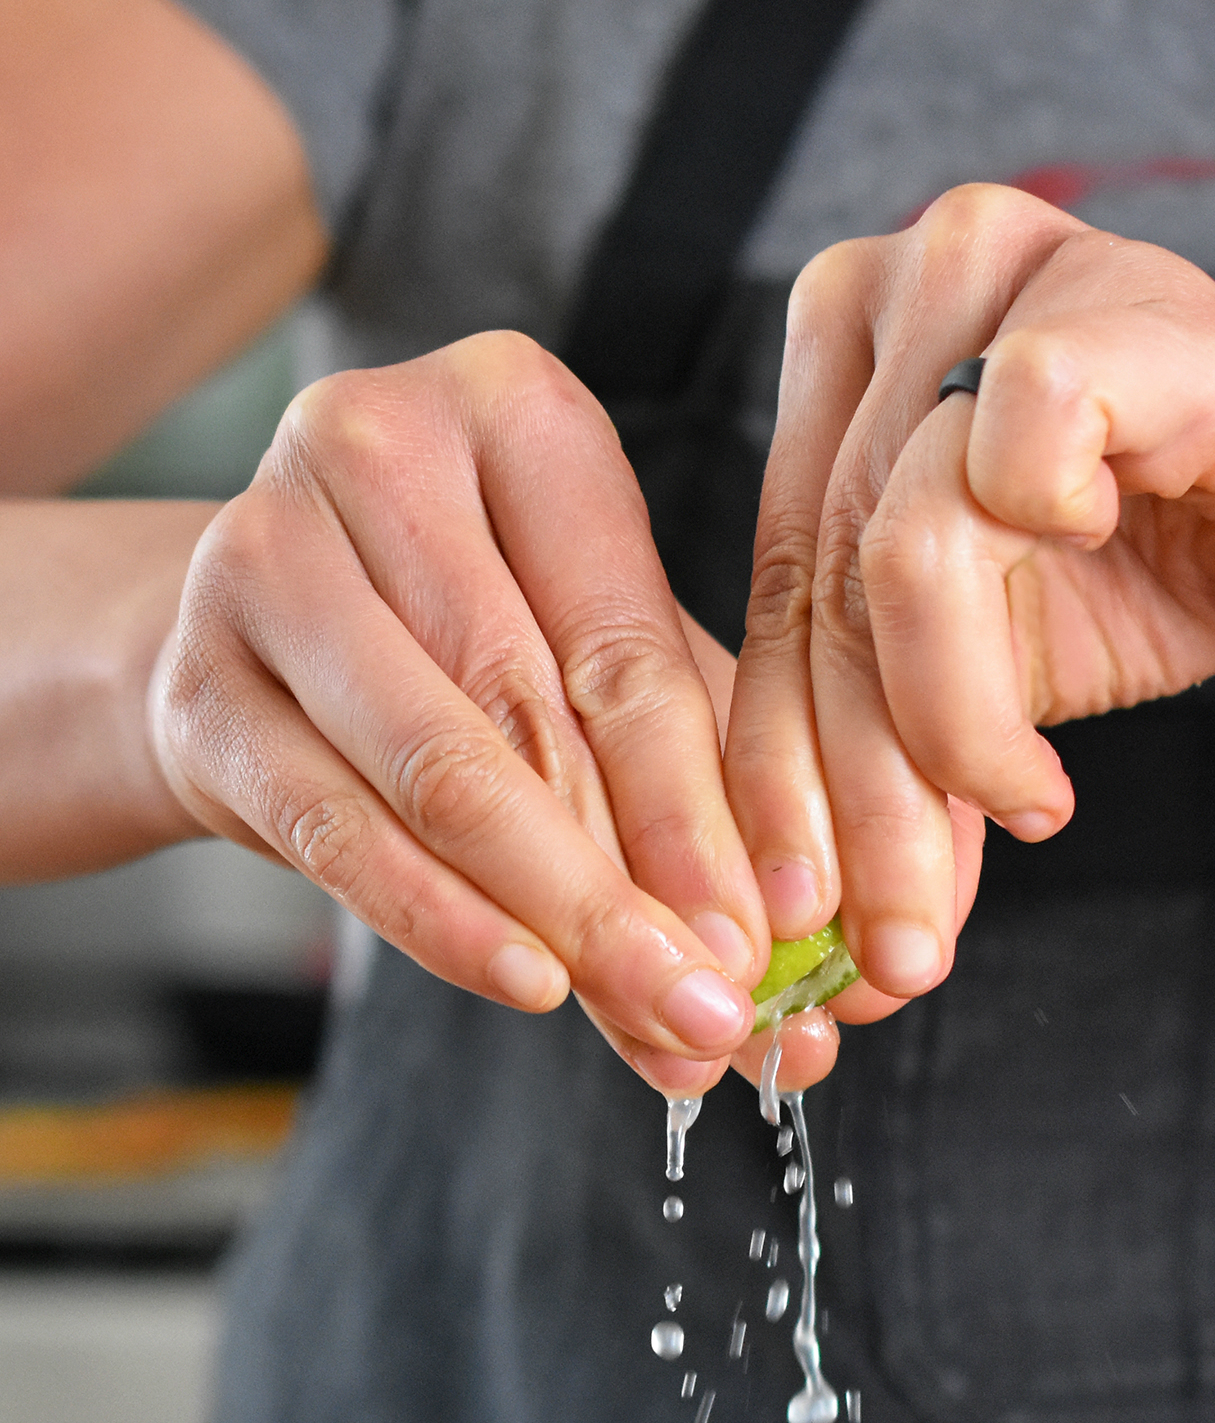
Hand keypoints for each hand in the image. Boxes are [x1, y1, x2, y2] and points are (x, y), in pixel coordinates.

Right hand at [151, 333, 769, 1093]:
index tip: (768, 933)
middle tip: (718, 1006)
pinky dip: (442, 920)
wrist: (263, 639)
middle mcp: (374, 446)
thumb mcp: (598, 659)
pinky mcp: (197, 680)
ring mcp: (263, 554)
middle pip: (531, 707)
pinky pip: (335, 830)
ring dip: (553, 915)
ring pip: (436, 770)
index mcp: (511, 409)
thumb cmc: (473, 632)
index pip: (623, 640)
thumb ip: (700, 776)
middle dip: (636, 880)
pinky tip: (529, 981)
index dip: (700, 806)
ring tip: (646, 1013)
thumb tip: (808, 943)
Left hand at [726, 181, 1214, 1020]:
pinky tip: (1097, 593)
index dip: (783, 766)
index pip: (782, 580)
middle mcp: (899, 282)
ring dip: (949, 729)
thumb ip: (877, 732)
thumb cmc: (1177, 567)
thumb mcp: (981, 666)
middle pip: (829, 578)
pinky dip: (1047, 573)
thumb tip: (808, 897)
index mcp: (842, 353)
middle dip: (860, 791)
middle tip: (897, 930)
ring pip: (898, 549)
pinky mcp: (1108, 302)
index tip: (807, 906)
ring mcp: (998, 270)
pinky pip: (1007, 466)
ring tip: (1024, 798)